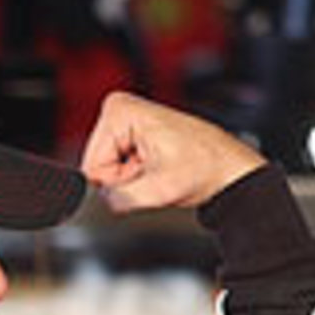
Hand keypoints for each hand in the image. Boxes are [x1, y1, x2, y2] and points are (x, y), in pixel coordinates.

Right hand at [80, 91, 265, 212]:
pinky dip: (134, 177)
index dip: (115, 181)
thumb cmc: (203, 166)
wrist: (223, 167)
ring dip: (130, 180)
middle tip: (152, 173)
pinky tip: (155, 168)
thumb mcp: (158, 190)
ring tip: (156, 170)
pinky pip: (115, 170)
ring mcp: (125, 123)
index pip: (91, 167)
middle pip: (96, 168)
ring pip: (104, 172)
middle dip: (122, 180)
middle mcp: (119, 111)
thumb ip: (119, 199)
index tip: (143, 174)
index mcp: (120, 111)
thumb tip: (98, 203)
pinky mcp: (130, 135)